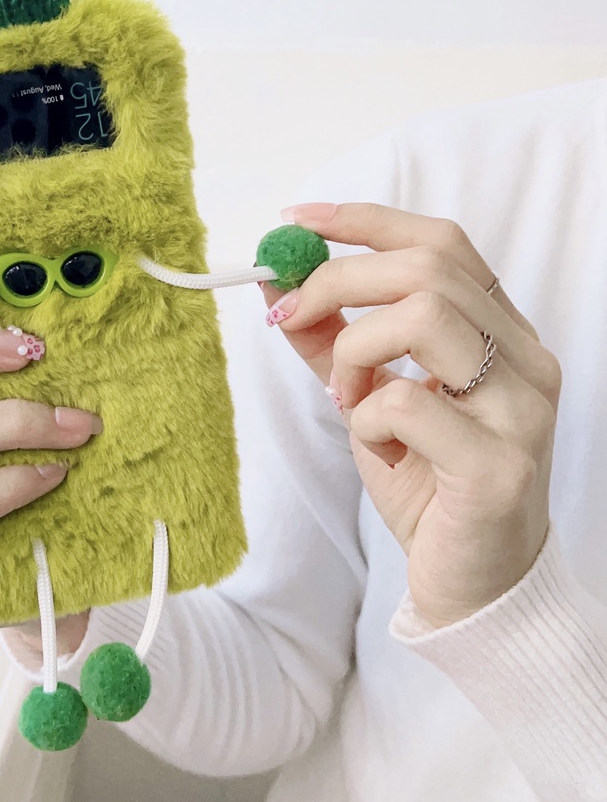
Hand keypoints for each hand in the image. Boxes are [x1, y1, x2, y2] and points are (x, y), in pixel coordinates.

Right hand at [0, 313, 98, 635]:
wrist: (42, 600)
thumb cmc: (29, 505)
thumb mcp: (19, 438)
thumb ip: (9, 385)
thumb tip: (32, 322)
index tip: (2, 317)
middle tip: (33, 352)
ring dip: (14, 421)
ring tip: (77, 426)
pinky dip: (9, 485)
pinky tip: (53, 477)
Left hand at [262, 202, 559, 627]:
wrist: (471, 581)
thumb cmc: (426, 481)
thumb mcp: (366, 396)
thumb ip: (329, 340)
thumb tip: (276, 284)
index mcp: (500, 331)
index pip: (441, 243)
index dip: (365, 221)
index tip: (297, 220)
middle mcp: (525, 358)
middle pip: (425, 268)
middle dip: (334, 281)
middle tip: (288, 314)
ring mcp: (522, 409)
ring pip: (422, 317)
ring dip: (353, 349)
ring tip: (346, 397)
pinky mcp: (501, 465)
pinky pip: (406, 402)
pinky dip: (365, 417)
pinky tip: (377, 449)